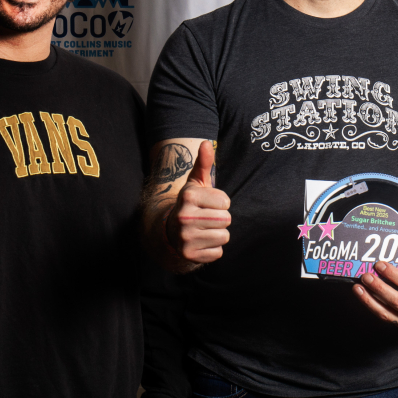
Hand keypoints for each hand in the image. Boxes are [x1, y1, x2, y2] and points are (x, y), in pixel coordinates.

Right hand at [165, 140, 230, 264]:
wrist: (171, 229)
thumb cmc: (192, 203)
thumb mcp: (197, 182)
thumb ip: (204, 163)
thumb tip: (206, 143)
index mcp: (188, 197)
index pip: (226, 203)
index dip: (221, 203)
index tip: (209, 203)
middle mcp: (184, 217)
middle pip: (226, 220)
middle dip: (221, 218)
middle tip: (207, 217)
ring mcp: (186, 238)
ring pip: (224, 236)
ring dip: (218, 233)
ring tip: (205, 228)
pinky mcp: (190, 255)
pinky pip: (218, 252)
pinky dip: (213, 248)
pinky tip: (202, 241)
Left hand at [353, 261, 397, 328]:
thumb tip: (391, 258)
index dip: (393, 275)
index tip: (379, 265)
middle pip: (396, 301)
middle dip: (378, 287)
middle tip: (365, 276)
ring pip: (387, 313)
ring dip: (369, 300)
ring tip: (357, 288)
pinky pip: (386, 317)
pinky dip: (373, 306)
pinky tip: (364, 297)